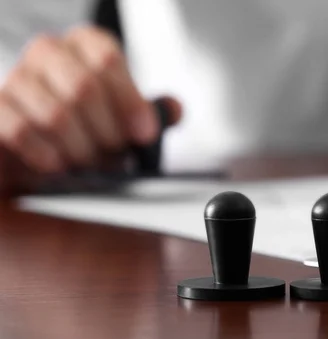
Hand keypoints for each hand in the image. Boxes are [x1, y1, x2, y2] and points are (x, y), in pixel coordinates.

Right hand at [0, 25, 180, 194]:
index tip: (144, 134)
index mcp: (84, 45)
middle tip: (115, 155)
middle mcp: (48, 53)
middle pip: (84, 87)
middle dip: (106, 133)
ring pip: (55, 114)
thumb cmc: (89, 129)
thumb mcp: (125, 119)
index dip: (129, 100)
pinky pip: (20, 130)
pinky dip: (46, 155)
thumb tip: (172, 111)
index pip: (106, 57)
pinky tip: (59, 166)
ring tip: (88, 164)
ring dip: (80, 150)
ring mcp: (17, 78)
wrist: (43, 153)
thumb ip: (151, 112)